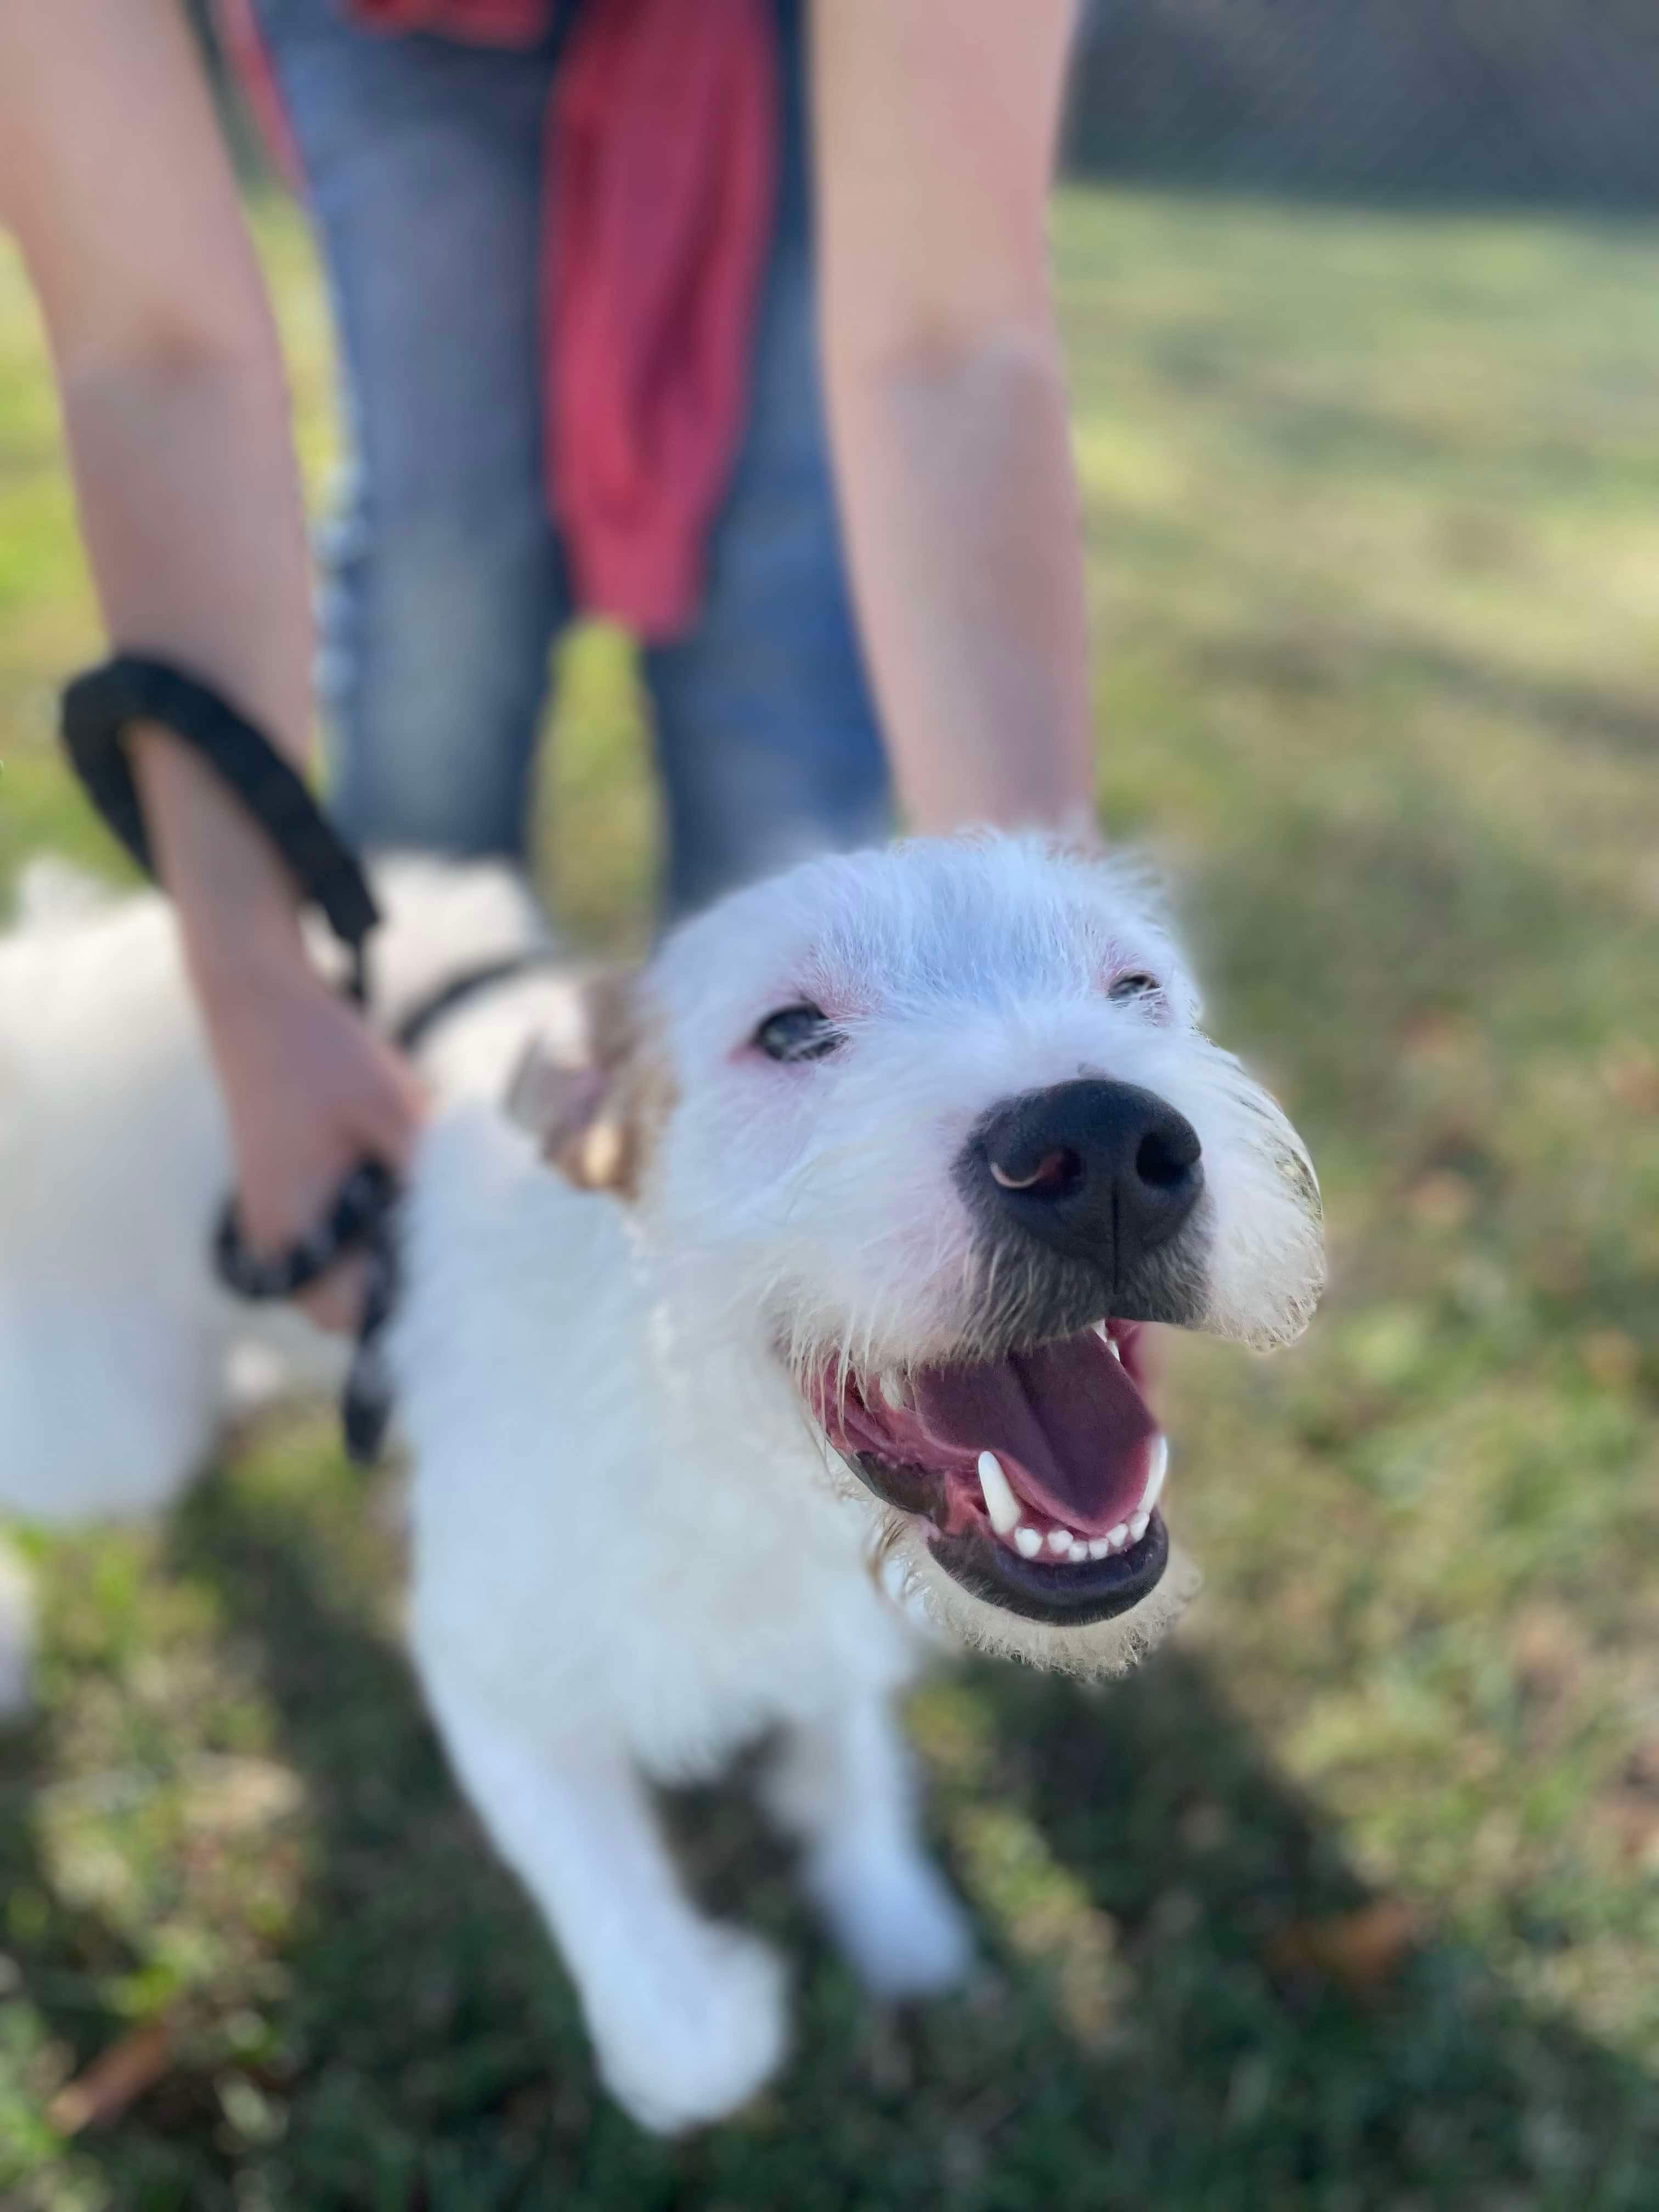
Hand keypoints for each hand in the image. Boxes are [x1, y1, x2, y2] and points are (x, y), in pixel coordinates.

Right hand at [198, 945, 425, 1333]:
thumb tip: (482, 1221)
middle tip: (459, 1251)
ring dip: (387, 1261)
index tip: (463, 1285)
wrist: (261, 1004)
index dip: (409, 1307)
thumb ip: (428, 1166)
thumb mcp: (390, 1102)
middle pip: (348, 1311)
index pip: (353, 1315)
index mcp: (292, 1227)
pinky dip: (370, 1235)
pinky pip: (332, 1246)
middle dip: (401, 1290)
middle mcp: (275, 1239)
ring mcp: (274, 1223)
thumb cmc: (319, 1051)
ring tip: (433, 1216)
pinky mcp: (285, 1202)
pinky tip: (404, 1192)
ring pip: (341, 1281)